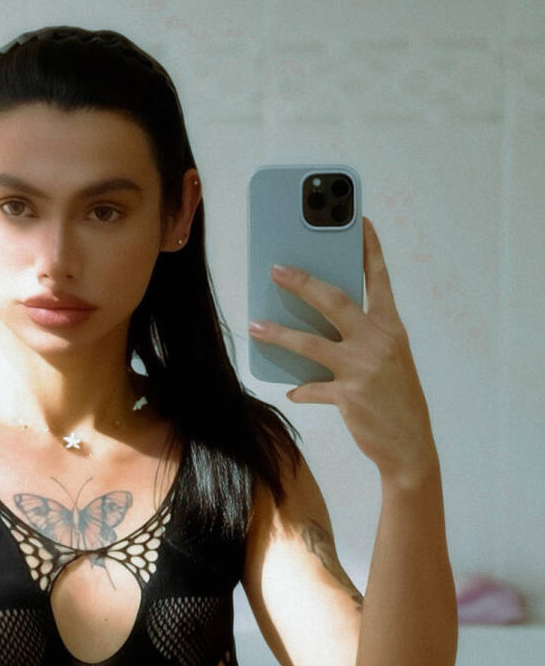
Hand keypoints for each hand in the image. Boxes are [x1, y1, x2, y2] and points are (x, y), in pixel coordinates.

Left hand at [248, 218, 437, 484]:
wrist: (410, 444)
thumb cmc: (396, 399)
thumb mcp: (390, 359)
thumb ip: (363, 338)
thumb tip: (320, 324)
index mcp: (392, 327)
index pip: (379, 279)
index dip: (369, 249)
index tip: (358, 221)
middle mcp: (378, 341)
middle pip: (335, 301)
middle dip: (302, 282)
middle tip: (276, 269)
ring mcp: (363, 368)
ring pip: (311, 343)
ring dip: (279, 334)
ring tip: (255, 325)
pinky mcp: (349, 396)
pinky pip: (312, 388)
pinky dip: (301, 390)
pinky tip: (292, 391)